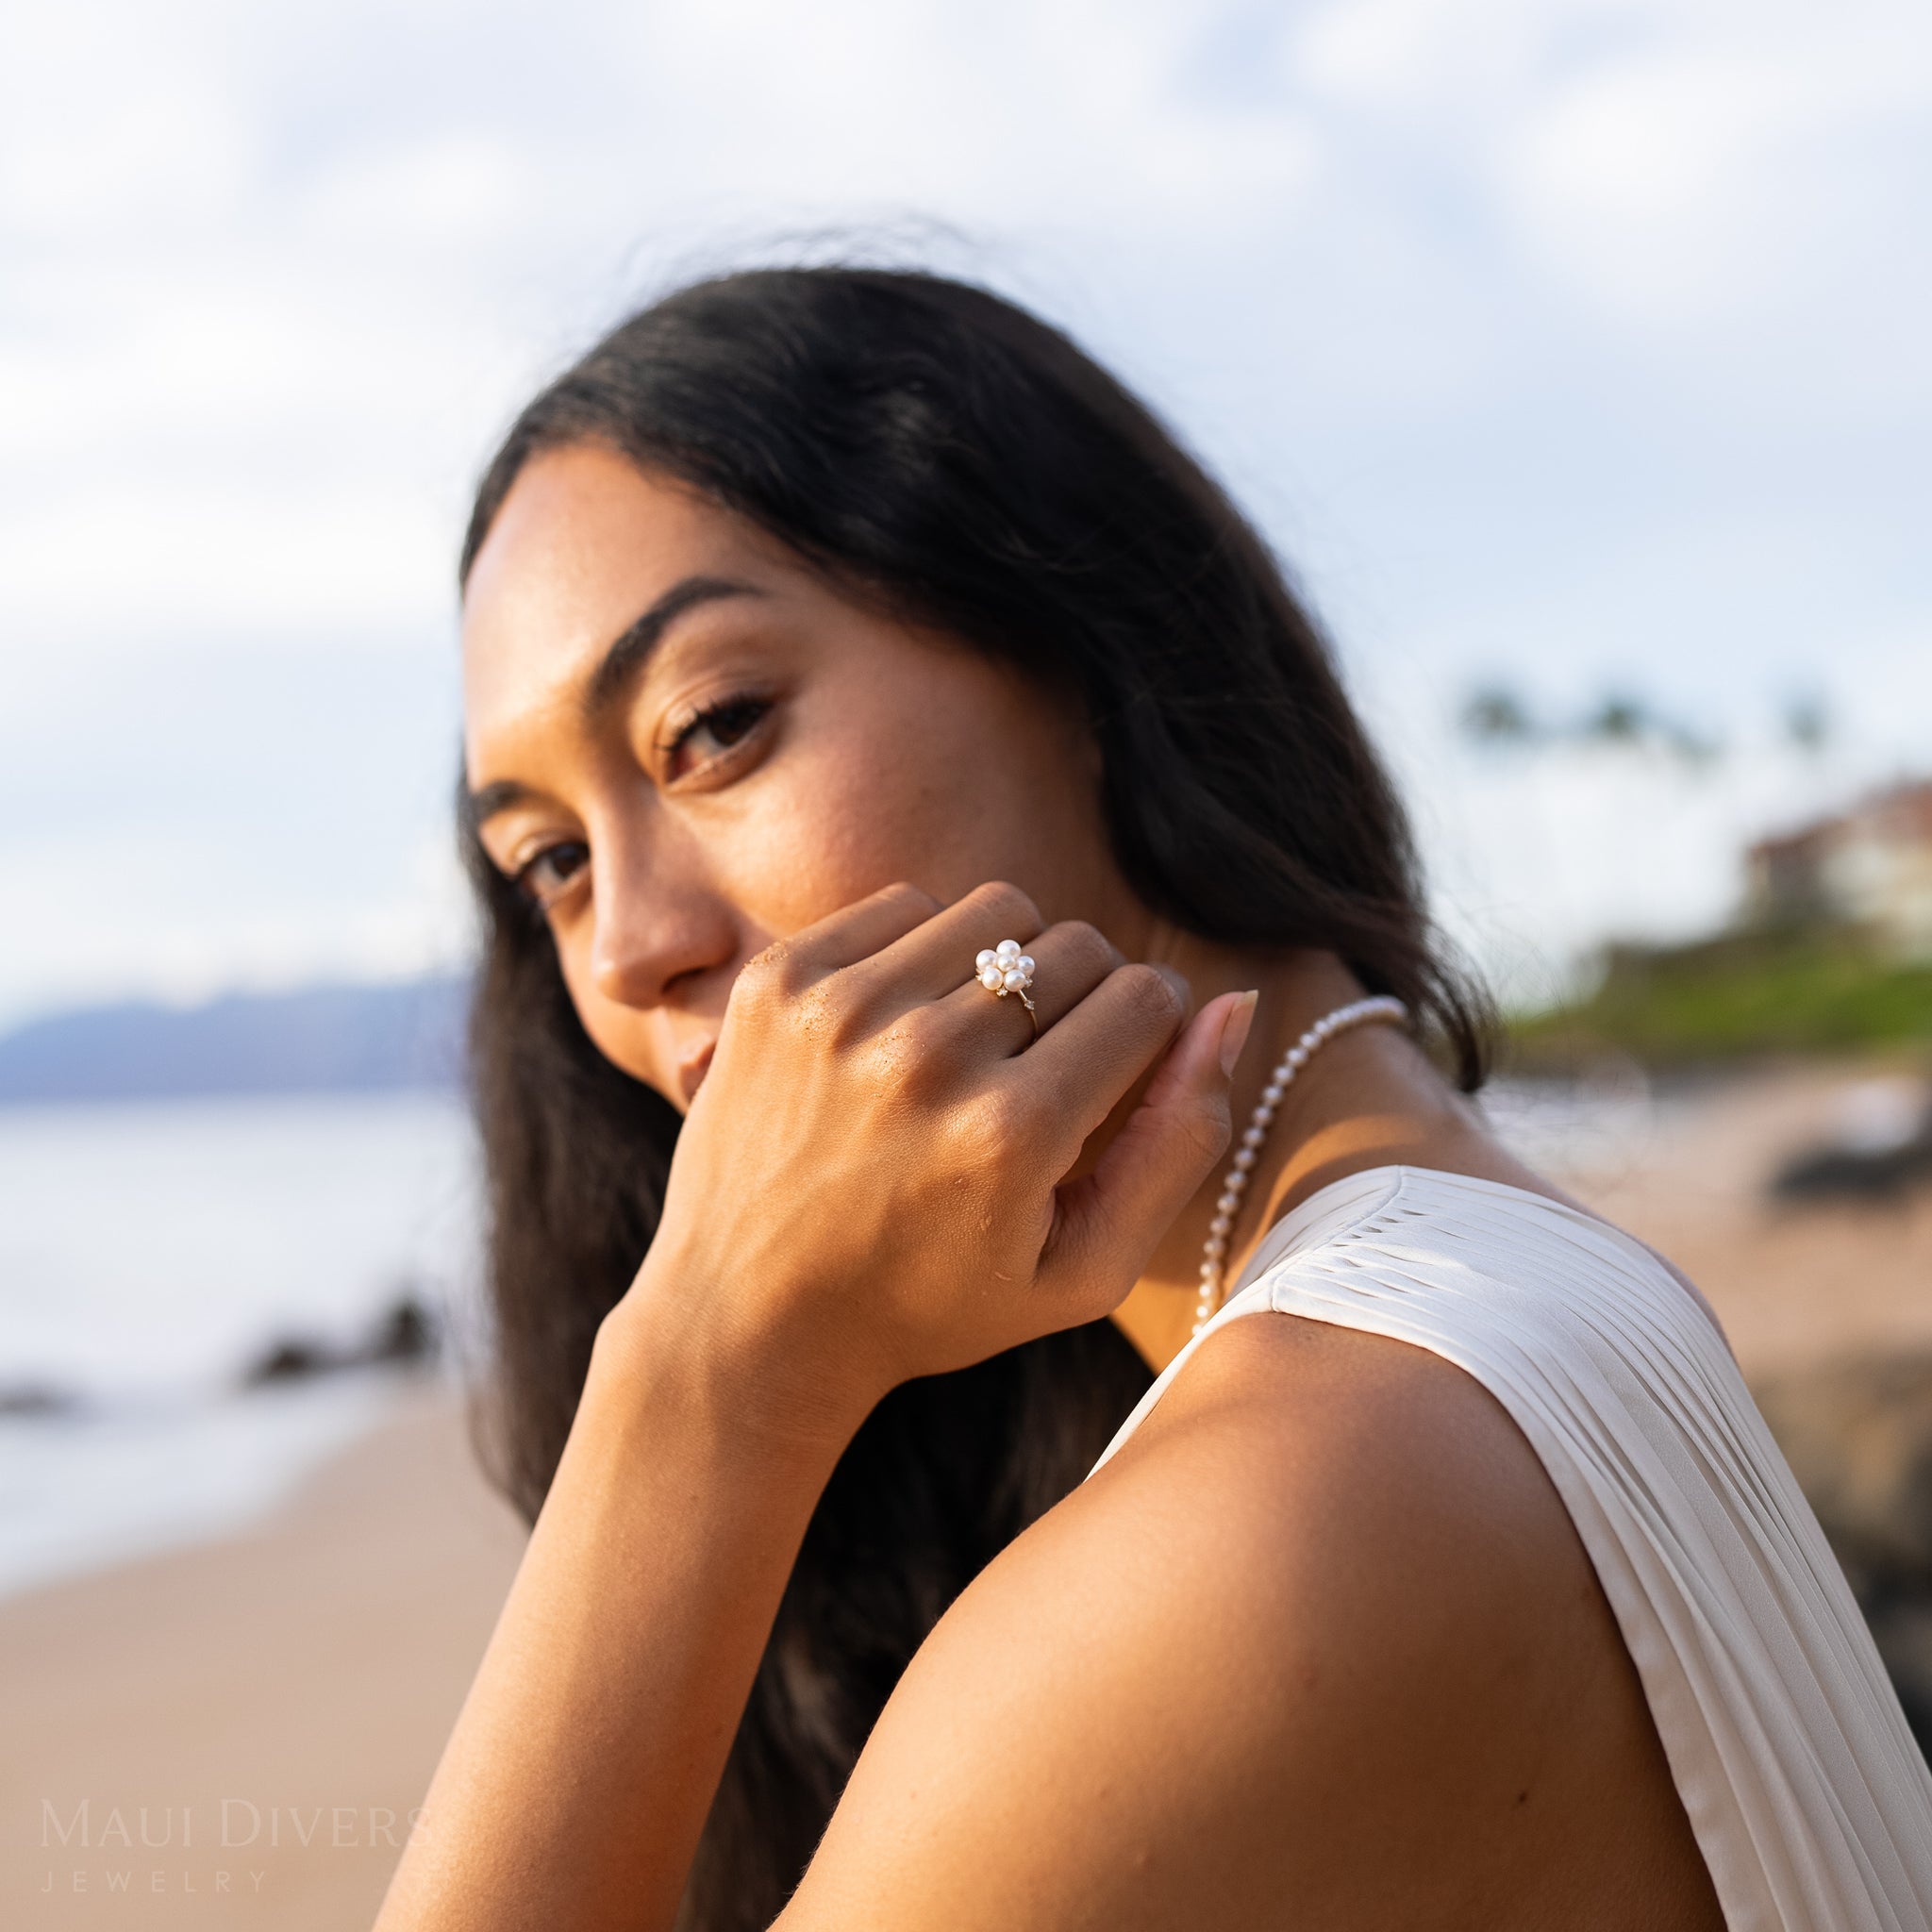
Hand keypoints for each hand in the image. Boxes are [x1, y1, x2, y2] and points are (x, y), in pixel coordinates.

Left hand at [616, 880, 1252, 1442]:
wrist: (746, 1315)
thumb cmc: (935, 1303)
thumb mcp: (1085, 1266)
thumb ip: (1182, 1140)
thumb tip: (1236, 1005)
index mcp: (1011, 1135)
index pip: (1146, 999)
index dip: (1149, 1033)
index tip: (1112, 1077)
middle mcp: (926, 1059)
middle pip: (1077, 948)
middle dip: (1083, 1001)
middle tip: (1040, 1071)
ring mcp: (842, 1009)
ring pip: (998, 911)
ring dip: (1007, 965)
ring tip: (977, 1041)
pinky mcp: (780, 978)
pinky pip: (905, 904)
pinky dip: (924, 952)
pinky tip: (907, 1023)